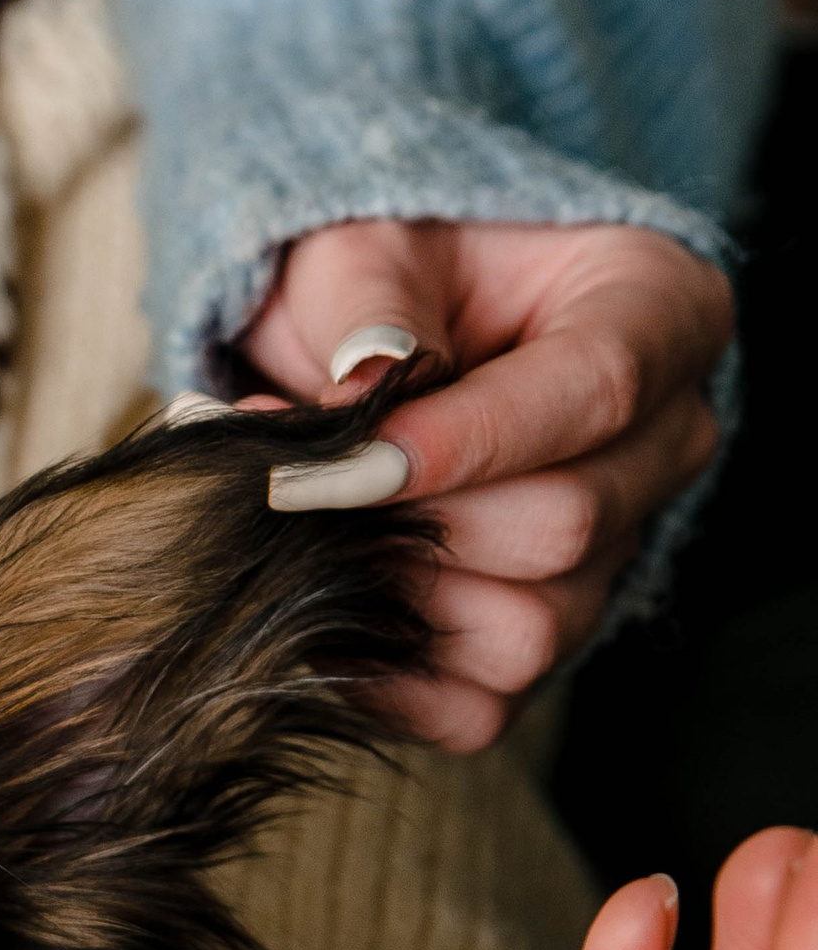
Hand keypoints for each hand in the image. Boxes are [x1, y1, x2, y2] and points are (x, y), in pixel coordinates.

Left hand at [238, 219, 729, 749]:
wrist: (375, 331)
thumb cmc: (388, 272)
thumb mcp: (366, 241)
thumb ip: (368, 304)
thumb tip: (360, 393)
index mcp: (655, 310)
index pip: (595, 392)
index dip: (467, 441)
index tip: (345, 461)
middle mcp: (665, 441)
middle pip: (565, 525)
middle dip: (406, 518)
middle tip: (284, 481)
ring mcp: (618, 551)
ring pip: (531, 630)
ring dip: (391, 596)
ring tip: (303, 530)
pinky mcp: (548, 634)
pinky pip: (484, 707)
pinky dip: (387, 676)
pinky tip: (319, 609)